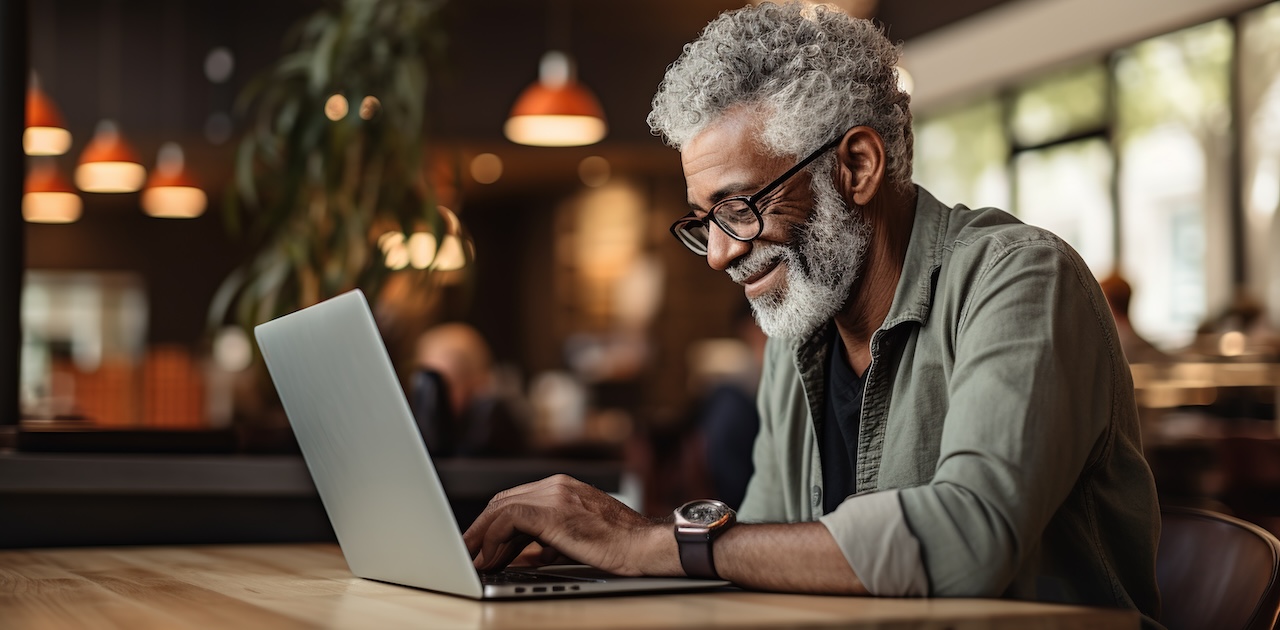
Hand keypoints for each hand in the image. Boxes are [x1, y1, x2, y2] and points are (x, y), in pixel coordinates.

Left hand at [463, 474, 674, 575]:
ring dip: (482, 537)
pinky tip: (492, 559)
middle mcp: (556, 485)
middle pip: (503, 501)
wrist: (645, 546)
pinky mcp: (553, 512)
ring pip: (501, 508)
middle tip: (468, 553)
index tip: (481, 545)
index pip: (515, 500)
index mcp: (562, 488)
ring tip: (475, 561)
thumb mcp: (577, 539)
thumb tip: (525, 557)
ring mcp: (555, 495)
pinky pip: (509, 519)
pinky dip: (494, 539)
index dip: (493, 524)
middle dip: (481, 529)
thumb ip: (549, 542)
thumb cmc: (620, 545)